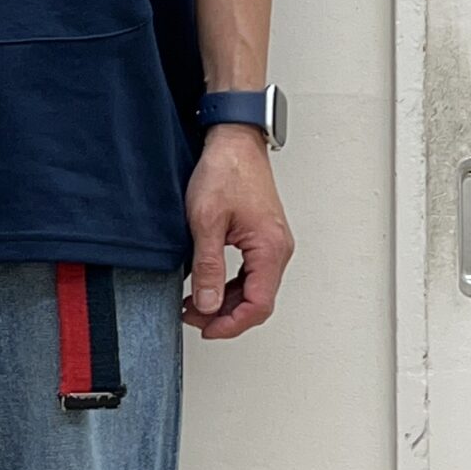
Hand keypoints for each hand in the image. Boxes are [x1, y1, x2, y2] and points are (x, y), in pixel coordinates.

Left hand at [183, 126, 293, 339]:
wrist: (234, 141)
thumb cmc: (226, 170)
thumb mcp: (206, 221)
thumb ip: (208, 267)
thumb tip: (207, 303)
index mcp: (270, 248)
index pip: (259, 305)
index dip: (231, 324)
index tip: (206, 329)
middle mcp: (278, 249)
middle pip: (258, 302)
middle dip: (225, 316)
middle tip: (192, 316)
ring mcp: (272, 245)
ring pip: (253, 290)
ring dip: (225, 302)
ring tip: (194, 304)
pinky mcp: (262, 239)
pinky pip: (250, 274)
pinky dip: (228, 286)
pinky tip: (206, 286)